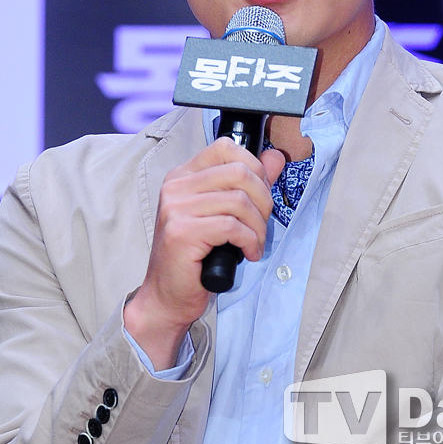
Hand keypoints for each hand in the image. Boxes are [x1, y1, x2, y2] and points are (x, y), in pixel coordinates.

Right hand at [124, 137, 284, 369]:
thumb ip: (249, 182)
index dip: (254, 166)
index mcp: (183, 175)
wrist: (166, 296)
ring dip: (258, 226)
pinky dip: (250, 240)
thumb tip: (276, 156)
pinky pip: (232, 226)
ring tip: (255, 242)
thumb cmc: (196, 255)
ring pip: (239, 201)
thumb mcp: (223, 212)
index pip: (225, 147)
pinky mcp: (182, 232)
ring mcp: (176, 208)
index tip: (260, 193)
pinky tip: (248, 253)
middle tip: (261, 223)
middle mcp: (176, 186)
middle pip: (239, 172)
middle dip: (263, 199)